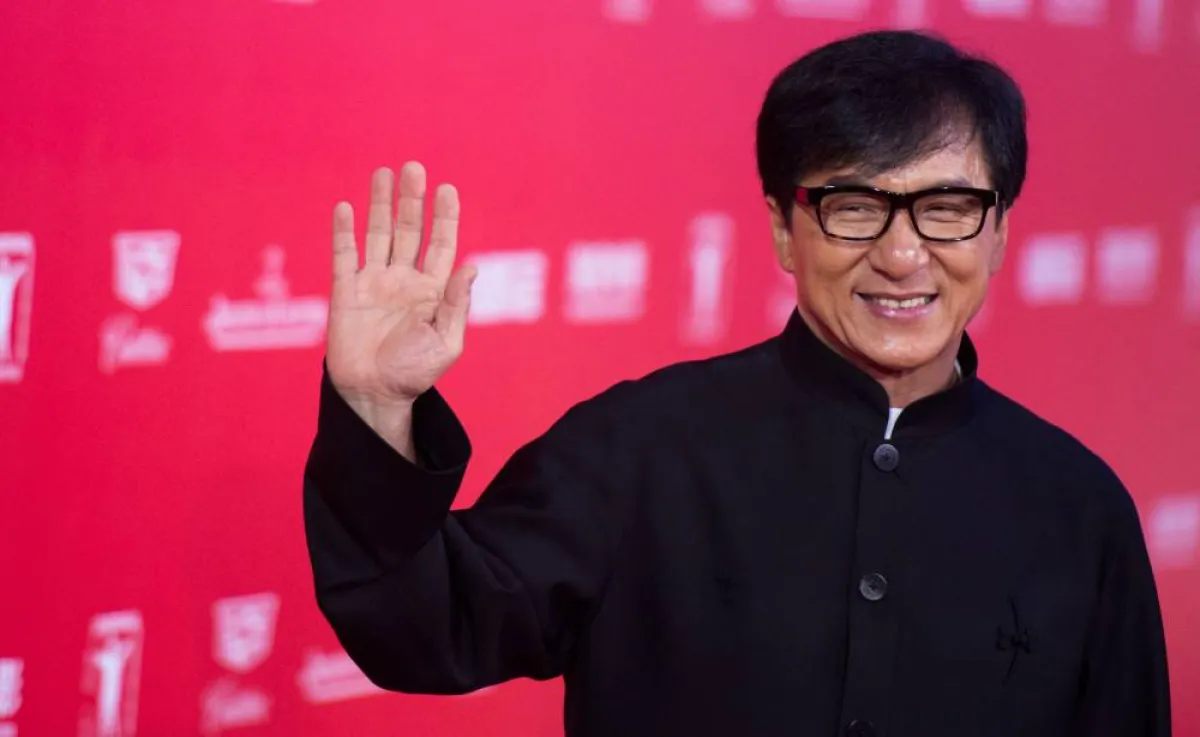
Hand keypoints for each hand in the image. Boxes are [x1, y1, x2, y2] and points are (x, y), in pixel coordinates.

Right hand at [325, 162, 475, 441]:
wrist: (374, 396)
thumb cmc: (415, 374)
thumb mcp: (447, 342)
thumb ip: (457, 304)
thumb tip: (471, 266)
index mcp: (432, 291)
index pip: (440, 244)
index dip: (444, 217)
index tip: (447, 190)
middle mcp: (404, 280)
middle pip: (408, 230)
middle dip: (412, 200)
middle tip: (414, 168)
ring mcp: (374, 284)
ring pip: (377, 235)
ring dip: (380, 205)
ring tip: (384, 174)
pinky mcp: (346, 293)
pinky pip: (344, 256)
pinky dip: (344, 232)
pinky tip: (346, 208)